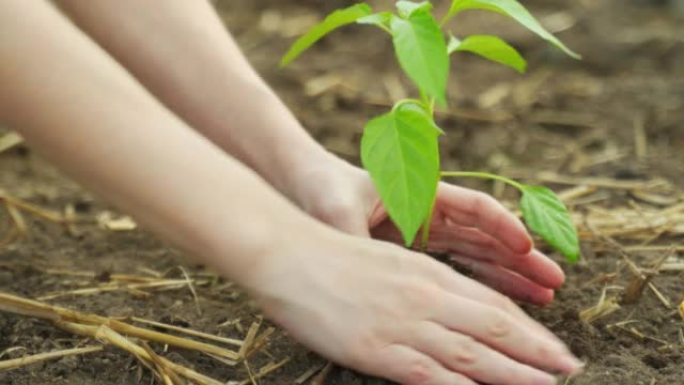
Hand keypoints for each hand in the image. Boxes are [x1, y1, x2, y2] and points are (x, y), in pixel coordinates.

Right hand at [248, 229, 581, 384]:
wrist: (287, 252)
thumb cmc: (328, 251)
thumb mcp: (384, 260)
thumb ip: (417, 285)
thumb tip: (444, 308)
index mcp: (427, 273)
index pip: (490, 303)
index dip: (527, 327)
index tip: (552, 345)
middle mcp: (425, 297)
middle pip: (494, 327)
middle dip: (537, 352)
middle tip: (572, 370)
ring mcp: (404, 324)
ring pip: (473, 354)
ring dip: (516, 374)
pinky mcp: (379, 349)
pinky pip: (431, 376)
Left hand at [288, 155, 564, 304]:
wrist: (300, 184)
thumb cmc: (321, 188)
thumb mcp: (339, 212)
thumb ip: (360, 239)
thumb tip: (374, 271)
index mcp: (420, 192)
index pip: (475, 208)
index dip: (503, 226)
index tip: (527, 247)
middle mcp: (428, 213)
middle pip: (485, 235)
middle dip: (520, 259)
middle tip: (554, 282)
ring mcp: (423, 233)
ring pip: (477, 254)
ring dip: (509, 275)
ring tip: (544, 297)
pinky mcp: (412, 253)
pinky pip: (455, 268)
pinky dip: (479, 283)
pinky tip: (502, 304)